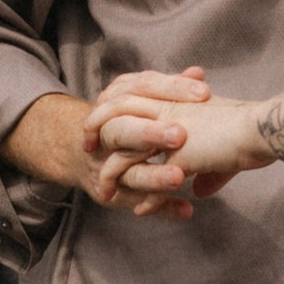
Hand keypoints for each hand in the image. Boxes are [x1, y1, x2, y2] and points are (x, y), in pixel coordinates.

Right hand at [4, 69, 208, 209]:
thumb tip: (197, 73)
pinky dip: (159, 206)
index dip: (172, 89)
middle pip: (123, 130)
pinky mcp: (109, 191)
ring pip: (127, 171)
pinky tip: (185, 210)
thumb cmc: (121, 122)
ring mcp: (105, 164)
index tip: (204, 92)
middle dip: (150, 133)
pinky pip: (134, 200)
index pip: (141, 89)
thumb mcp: (139, 100)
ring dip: (154, 176)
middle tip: (180, 136)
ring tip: (179, 178)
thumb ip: (168, 89)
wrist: (78, 151)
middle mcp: (106, 133)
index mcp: (116, 102)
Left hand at [90, 86, 283, 217]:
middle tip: (87, 148)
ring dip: (111, 173)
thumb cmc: (251, 133)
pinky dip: (144, 198)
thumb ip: (208, 169)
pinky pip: (150, 179)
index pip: (132, 96)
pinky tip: (140, 212)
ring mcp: (168, 133)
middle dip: (95, 129)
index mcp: (174, 101)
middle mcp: (166, 112)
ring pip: (123, 149)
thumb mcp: (224, 149)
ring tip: (103, 191)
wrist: (265, 129)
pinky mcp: (178, 156)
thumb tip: (201, 189)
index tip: (106, 123)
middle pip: (114, 112)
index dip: (115, 106)